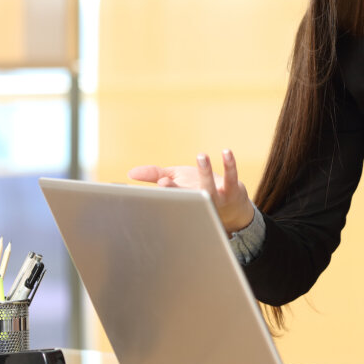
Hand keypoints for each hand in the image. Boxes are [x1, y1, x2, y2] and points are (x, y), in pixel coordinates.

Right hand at [128, 149, 255, 232]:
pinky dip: (229, 165)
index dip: (167, 190)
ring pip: (209, 187)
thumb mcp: (176, 182)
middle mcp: (198, 201)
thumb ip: (154, 175)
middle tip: (164, 181)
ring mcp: (217, 197)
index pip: (171, 196)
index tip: (161, 183)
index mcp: (182, 199)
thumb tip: (131, 173)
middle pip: (186, 197)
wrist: (232, 210)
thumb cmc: (198, 192)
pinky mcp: (233, 190)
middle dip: (175, 190)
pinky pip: (231, 177)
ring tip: (201, 156)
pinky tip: (226, 152)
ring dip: (204, 172)